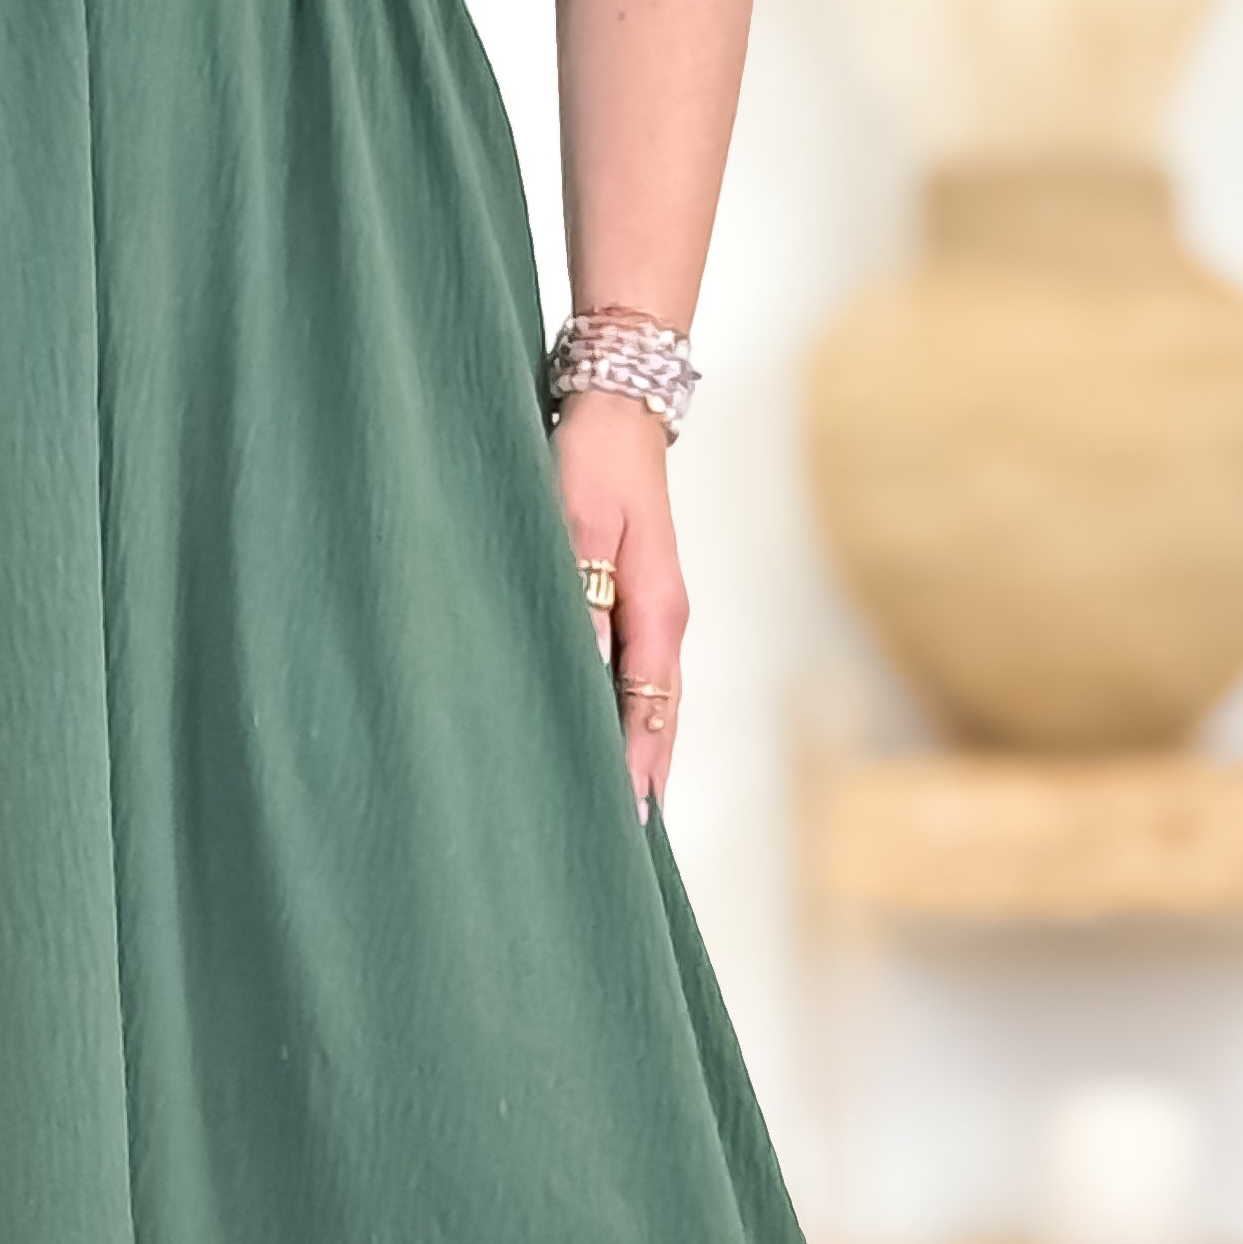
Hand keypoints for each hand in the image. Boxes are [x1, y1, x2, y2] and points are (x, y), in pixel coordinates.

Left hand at [554, 390, 686, 819]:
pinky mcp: (637, 594)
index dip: (637, 764)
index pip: (650, 707)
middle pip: (662, 714)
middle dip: (646, 773)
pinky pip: (639, 670)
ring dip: (640, 748)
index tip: (626, 819)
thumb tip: (586, 671)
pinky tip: (608, 733)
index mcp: (658, 608)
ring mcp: (656, 607)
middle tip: (626, 840)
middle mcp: (666, 617)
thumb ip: (582, 596)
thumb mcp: (576, 523)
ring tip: (623, 807)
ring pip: (653, 696)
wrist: (616, 403)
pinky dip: (629, 710)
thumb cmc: (589, 457)